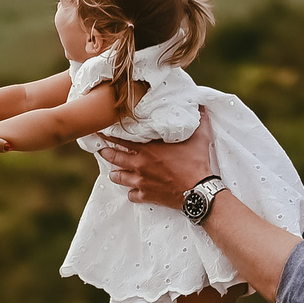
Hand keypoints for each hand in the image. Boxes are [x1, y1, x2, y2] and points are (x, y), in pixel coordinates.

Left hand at [100, 111, 216, 205]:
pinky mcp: (146, 196)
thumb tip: (201, 106)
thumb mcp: (199, 137)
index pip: (122, 139)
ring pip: (119, 178)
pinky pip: (131, 195)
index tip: (102, 131)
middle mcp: (140, 165)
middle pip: (114, 158)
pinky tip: (134, 190)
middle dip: (106, 153)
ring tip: (114, 171)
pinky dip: (131, 192)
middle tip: (102, 150)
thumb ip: (199, 120)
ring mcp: (141, 182)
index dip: (110, 135)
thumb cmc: (197, 163)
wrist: (198, 191)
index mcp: (148, 149)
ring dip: (116, 174)